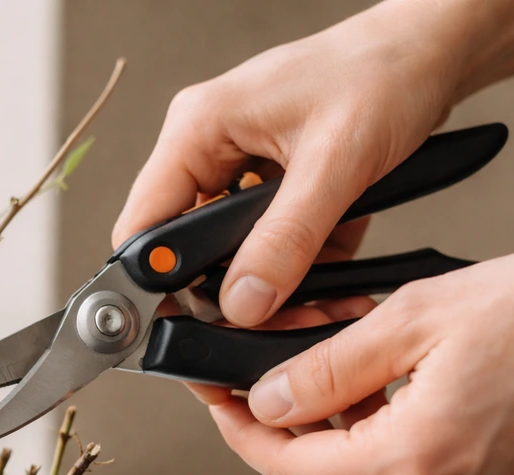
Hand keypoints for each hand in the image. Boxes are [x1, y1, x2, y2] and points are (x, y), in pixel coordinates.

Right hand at [112, 0, 487, 329]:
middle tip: (276, 320)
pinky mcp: (265, 184)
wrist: (433, 49)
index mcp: (197, 130)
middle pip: (185, 249)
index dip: (156, 283)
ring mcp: (233, 167)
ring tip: (317, 305)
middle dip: (230, 295)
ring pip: (227, 254)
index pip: (143, 226)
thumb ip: (286, 238)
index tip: (195, 323)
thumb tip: (241, 304)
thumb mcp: (336, 162)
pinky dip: (295, 268)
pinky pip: (263, 243)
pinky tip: (331, 278)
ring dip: (269, 286)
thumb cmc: (385, 72)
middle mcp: (205, 149)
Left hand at [210, 256, 513, 474]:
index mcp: (418, 459)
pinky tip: (360, 385)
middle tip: (248, 376)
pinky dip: (365, 432)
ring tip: (307, 364)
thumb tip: (268, 398)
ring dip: (320, 426)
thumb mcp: (416, 317)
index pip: (289, 467)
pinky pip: (398, 473)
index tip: (213, 399)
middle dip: (276, 425)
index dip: (239, 432)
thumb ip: (328, 366)